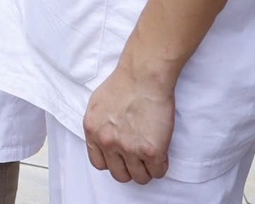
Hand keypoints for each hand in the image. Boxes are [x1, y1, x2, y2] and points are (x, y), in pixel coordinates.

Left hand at [84, 61, 175, 183]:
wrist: (143, 76)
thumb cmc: (124, 84)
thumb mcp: (97, 105)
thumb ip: (99, 125)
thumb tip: (106, 138)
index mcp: (92, 131)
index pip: (99, 164)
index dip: (113, 161)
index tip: (122, 156)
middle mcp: (107, 142)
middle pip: (119, 174)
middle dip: (130, 168)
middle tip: (139, 158)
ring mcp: (129, 148)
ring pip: (140, 178)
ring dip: (147, 169)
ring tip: (151, 155)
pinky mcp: (151, 151)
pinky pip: (158, 172)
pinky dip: (161, 166)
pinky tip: (162, 153)